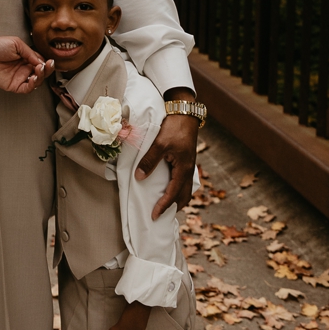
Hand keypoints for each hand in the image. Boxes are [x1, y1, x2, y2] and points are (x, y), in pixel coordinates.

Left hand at [0, 36, 46, 93]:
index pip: (41, 61)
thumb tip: (41, 60)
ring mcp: (20, 77)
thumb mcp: (16, 43)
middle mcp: (25, 68)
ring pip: (37, 81)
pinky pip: (27, 89)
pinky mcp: (15, 85)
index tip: (49, 60)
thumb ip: (29, 52)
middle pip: (42, 72)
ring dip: (41, 76)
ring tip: (39, 69)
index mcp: (26, 57)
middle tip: (48, 65)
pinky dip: (33, 85)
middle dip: (47, 69)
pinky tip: (34, 78)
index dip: (46, 62)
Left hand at [136, 102, 199, 220]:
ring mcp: (189, 165)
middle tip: (161, 215)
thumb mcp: (160, 144)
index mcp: (183, 169)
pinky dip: (178, 189)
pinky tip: (169, 186)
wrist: (186, 113)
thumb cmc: (174, 128)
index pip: (173, 194)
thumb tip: (139, 177)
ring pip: (186, 189)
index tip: (153, 216)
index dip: (163, 206)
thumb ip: (149, 161)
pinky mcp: (187, 160)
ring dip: (177, 199)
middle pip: (184, 196)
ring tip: (166, 204)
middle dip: (174, 207)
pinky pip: (184, 181)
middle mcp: (188, 170)